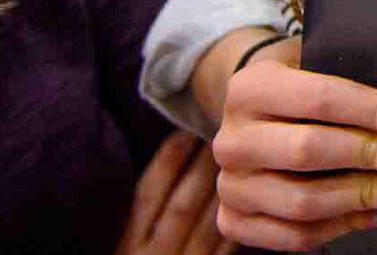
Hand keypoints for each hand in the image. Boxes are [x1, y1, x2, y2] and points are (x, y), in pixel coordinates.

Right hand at [115, 131, 232, 254]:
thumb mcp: (124, 243)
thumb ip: (143, 213)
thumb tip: (172, 153)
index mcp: (126, 244)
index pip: (147, 195)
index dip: (166, 162)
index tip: (185, 133)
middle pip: (182, 205)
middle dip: (203, 169)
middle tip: (225, 135)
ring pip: (209, 225)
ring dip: (228, 189)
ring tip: (244, 159)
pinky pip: (227, 248)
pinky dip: (239, 220)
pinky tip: (252, 196)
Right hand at [211, 36, 376, 250]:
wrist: (255, 115)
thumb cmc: (301, 89)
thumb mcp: (317, 63)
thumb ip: (354, 75)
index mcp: (251, 88)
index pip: (322, 98)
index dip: (376, 114)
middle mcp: (232, 138)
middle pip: (309, 151)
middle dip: (372, 157)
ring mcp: (229, 184)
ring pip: (302, 201)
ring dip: (363, 197)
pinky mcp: (234, 220)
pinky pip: (293, 236)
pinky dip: (342, 227)